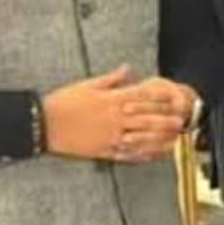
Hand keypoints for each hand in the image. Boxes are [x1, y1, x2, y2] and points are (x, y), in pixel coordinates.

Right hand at [42, 66, 186, 162]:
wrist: (42, 123)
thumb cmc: (63, 102)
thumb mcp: (88, 84)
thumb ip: (112, 78)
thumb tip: (128, 68)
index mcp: (112, 100)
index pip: (143, 98)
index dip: (161, 99)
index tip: (175, 100)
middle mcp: (114, 118)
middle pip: (146, 119)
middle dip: (166, 121)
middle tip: (181, 122)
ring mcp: (109, 136)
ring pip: (140, 138)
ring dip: (159, 139)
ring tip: (173, 140)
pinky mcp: (101, 150)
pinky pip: (124, 154)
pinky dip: (139, 155)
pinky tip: (151, 156)